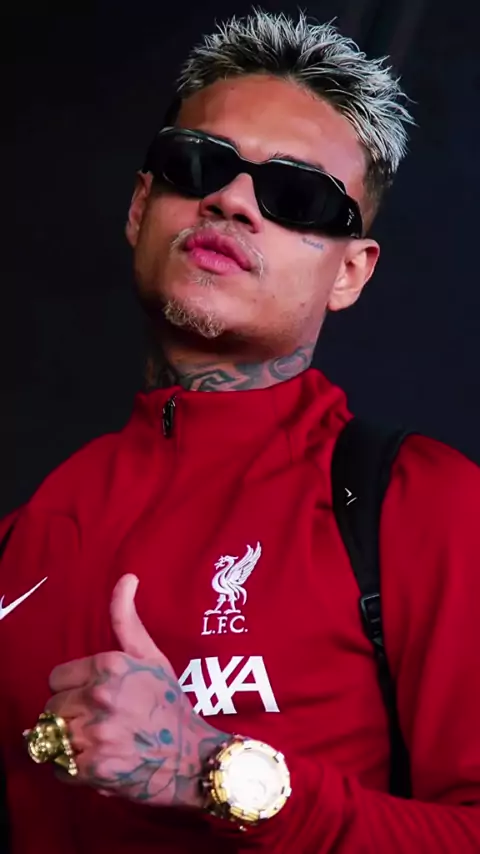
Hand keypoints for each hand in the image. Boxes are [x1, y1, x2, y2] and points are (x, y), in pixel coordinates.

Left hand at [46, 574, 226, 807]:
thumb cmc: (170, 704)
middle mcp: (100, 696)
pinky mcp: (94, 768)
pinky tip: (96, 762)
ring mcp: (96, 733)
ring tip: (97, 741)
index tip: (92, 696)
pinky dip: (72, 769)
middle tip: (98, 721)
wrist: (193, 757)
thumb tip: (127, 577)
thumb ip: (127, 618)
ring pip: (54, 737)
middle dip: (70, 715)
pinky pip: (60, 768)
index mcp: (110, 665)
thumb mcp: (150, 656)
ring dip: (70, 743)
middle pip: (52, 708)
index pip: (55, 678)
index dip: (72, 688)